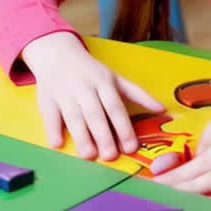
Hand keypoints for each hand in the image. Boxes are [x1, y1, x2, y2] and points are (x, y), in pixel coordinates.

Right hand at [21, 31, 163, 161]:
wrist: (57, 53)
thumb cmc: (91, 71)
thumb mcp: (115, 78)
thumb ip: (138, 94)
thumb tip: (163, 109)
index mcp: (103, 83)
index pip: (115, 107)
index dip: (123, 127)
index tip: (131, 147)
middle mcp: (84, 89)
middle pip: (95, 114)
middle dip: (103, 136)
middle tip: (111, 156)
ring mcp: (64, 94)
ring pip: (73, 117)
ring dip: (81, 136)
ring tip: (89, 155)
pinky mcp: (47, 99)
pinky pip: (50, 116)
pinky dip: (53, 129)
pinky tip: (57, 144)